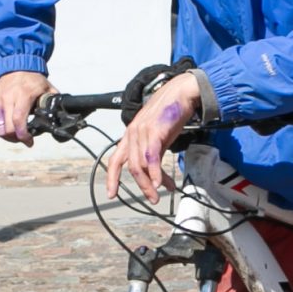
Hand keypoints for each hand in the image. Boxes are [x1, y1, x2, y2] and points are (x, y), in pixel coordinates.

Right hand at [0, 70, 55, 145]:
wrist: (15, 65)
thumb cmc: (32, 79)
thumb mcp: (47, 89)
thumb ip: (53, 102)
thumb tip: (60, 115)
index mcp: (23, 95)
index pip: (18, 121)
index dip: (23, 136)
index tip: (29, 142)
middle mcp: (7, 98)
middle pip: (7, 129)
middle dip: (16, 139)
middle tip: (24, 139)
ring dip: (9, 135)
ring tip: (17, 133)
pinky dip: (2, 126)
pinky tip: (10, 123)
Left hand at [102, 72, 201, 203]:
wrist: (181, 93)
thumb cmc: (170, 113)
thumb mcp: (159, 137)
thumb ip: (154, 155)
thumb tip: (157, 177)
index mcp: (130, 135)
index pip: (115, 160)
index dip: (112, 178)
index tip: (111, 194)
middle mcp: (132, 134)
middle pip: (131, 167)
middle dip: (141, 186)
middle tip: (152, 199)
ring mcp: (142, 132)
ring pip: (140, 165)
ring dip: (150, 183)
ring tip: (159, 193)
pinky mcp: (154, 131)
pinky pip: (151, 157)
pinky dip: (155, 172)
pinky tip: (160, 183)